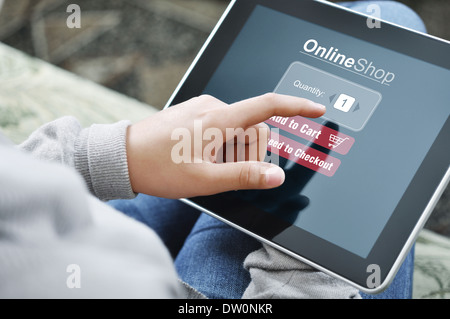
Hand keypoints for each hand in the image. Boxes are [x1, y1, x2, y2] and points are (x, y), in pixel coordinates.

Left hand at [126, 93, 324, 198]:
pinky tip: (200, 159)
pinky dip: (221, 145)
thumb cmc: (158, 167)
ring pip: (236, 130)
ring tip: (205, 169)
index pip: (268, 106)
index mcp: (219, 119)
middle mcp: (212, 107)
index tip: (317, 110)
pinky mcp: (193, 114)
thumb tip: (276, 176)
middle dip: (251, 152)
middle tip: (225, 174)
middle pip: (253, 128)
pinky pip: (220, 127)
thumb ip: (244, 176)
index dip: (297, 106)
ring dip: (233, 151)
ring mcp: (201, 109)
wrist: (122, 157)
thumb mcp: (204, 179)